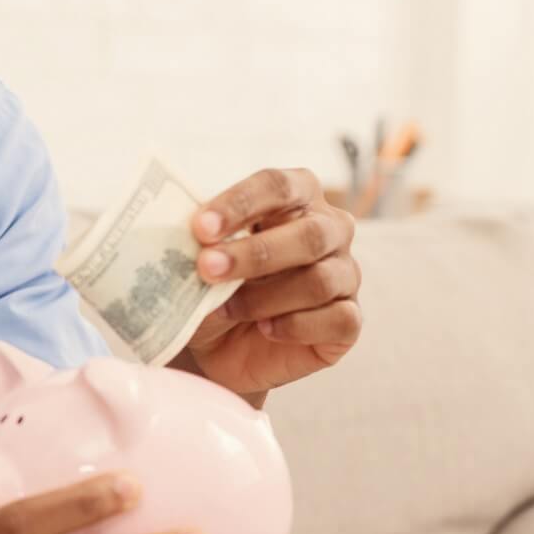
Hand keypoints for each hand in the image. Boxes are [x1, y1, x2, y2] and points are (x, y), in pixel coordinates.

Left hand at [176, 167, 362, 401]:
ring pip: (319, 280)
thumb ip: (204, 240)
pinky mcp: (349, 320)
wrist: (221, 346)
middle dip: (254, 253)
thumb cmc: (214, 287)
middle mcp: (330, 229)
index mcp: (297, 196)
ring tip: (225, 310)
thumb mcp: (202, 258)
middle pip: (307, 233)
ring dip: (264, 297)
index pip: (277, 186)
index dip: (239, 203)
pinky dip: (294, 326)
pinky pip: (337, 318)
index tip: (200, 227)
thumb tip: (184, 232)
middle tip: (206, 268)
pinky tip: (264, 329)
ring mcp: (345, 274)